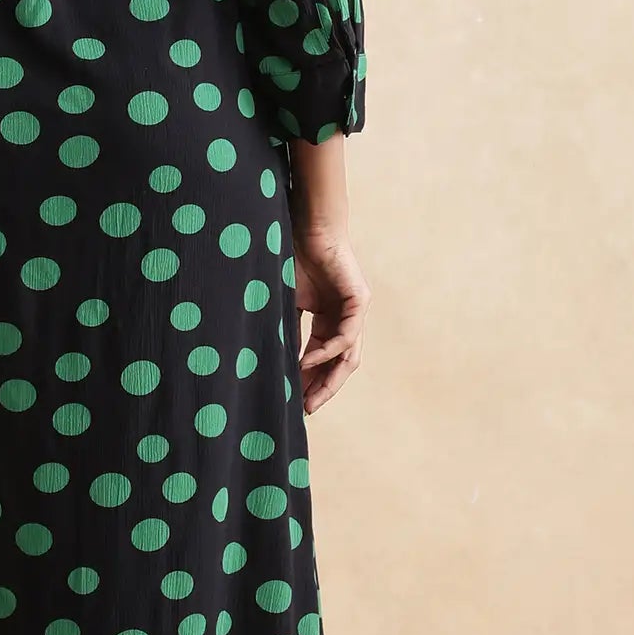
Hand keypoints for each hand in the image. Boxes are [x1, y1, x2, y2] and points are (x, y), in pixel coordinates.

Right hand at [294, 224, 369, 413]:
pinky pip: (344, 336)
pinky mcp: (358, 300)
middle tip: (303, 410)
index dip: (310, 381)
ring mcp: (354, 310)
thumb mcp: (284, 302)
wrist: (306, 224)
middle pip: (339, 364)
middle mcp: (345, 317)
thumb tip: (275, 362)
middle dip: (321, 389)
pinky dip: (326, 352)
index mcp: (327, 318)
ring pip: (347, 356)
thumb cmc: (291, 255)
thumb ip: (286, 330)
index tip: (293, 402)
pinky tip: (305, 362)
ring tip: (308, 397)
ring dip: (328, 379)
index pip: (323, 358)